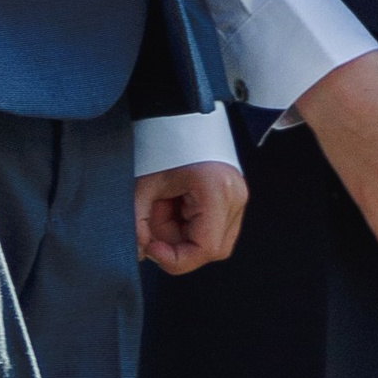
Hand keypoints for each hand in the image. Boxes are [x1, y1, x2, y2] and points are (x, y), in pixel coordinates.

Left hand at [136, 153, 247, 275]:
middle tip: (156, 221)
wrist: (180, 119)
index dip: (176, 258)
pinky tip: (177, 207)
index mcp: (216, 190)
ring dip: (184, 235)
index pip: (205, 249)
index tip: (152, 247)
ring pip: (214, 243)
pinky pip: (214, 229)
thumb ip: (138, 222)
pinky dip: (191, 226)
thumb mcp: (145, 185)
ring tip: (166, 208)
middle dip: (179, 245)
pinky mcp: (235, 199)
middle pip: (211, 250)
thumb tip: (141, 252)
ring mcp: (239, 198)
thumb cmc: (163, 145)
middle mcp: (235, 197)